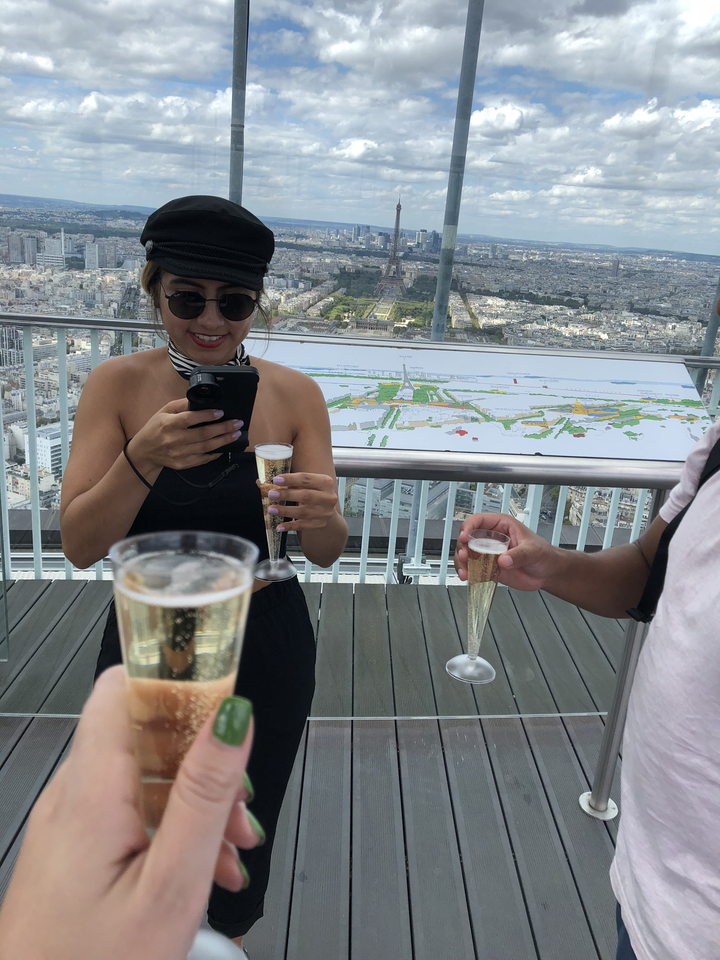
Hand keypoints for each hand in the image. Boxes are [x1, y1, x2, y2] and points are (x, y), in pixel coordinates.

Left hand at [0, 667, 261, 959]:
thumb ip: (203, 797)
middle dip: (203, 757)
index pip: (123, 685)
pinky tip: (205, 868)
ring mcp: (72, 820)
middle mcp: (73, 793)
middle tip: (241, 804)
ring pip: (145, 775)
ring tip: (232, 850)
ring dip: (196, 799)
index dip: (174, 676)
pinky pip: (132, 811)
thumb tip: (233, 718)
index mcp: (92, 790)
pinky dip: (173, 827)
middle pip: (144, 732)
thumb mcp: (170, 885)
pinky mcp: (75, 847)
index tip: (223, 692)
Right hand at [128, 399, 242, 476]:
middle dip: (223, 428)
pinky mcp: (182, 464)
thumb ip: (181, 405)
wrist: (144, 451)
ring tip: (235, 434)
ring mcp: (179, 454)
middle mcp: (174, 439)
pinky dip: (214, 454)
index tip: (221, 412)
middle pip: (203, 434)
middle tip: (237, 423)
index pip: (190, 419)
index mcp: (169, 424)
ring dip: (223, 441)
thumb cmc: (156, 428)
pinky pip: (202, 459)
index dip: (206, 416)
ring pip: (206, 447)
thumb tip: (200, 399)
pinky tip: (224, 447)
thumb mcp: (164, 411)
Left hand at [258, 472, 338, 532]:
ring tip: (271, 509)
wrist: (327, 508)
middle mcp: (328, 497)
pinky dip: (290, 526)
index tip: (276, 480)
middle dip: (287, 495)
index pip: (307, 479)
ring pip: (303, 512)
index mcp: (325, 482)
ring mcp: (324, 512)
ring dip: (285, 511)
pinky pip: (302, 526)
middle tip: (271, 494)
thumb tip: (261, 483)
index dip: (290, 479)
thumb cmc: (313, 491)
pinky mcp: (319, 524)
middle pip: (306, 496)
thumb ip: (288, 482)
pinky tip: (279, 526)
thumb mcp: (306, 483)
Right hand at [454, 513, 562, 591]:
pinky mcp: (488, 567)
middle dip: (462, 547)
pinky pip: (473, 568)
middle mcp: (491, 538)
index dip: (468, 527)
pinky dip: (468, 573)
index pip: (478, 521)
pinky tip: (468, 577)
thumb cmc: (543, 554)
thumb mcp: (534, 551)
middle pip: (467, 538)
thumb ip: (519, 555)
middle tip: (465, 557)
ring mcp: (488, 553)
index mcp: (502, 525)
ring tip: (465, 572)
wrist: (547, 573)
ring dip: (462, 563)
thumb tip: (503, 560)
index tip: (465, 537)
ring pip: (467, 554)